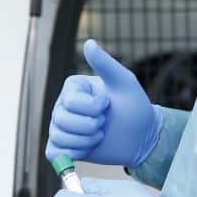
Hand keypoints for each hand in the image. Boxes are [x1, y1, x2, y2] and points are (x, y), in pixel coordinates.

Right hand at [46, 40, 161, 167]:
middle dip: (91, 126)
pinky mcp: (65, 147)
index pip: (71, 102)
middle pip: (61, 121)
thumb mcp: (124, 81)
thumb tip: (89, 42)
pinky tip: (88, 147)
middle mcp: (63, 106)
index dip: (93, 107)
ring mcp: (62, 127)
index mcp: (73, 88)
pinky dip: (73, 153)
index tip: (108, 104)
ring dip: (86, 140)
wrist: (142, 136)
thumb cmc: (134, 106)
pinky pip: (54, 152)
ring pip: (59, 137)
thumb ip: (105, 63)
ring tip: (100, 134)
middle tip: (105, 122)